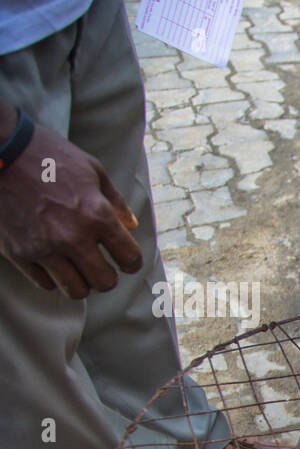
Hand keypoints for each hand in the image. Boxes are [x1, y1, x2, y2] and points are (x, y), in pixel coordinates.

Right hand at [0, 111, 142, 297]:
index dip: (132, 262)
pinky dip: (52, 276)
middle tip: (100, 265)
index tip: (125, 259)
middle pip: (105, 283)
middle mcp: (73, 237)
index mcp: (97, 216)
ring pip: (76, 291)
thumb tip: (131, 225)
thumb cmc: (48, 156)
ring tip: (76, 266)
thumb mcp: (92, 170)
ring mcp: (44, 248)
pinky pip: (45, 283)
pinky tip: (52, 260)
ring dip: (81, 281)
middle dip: (107, 276)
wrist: (0, 150)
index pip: (130, 259)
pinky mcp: (19, 253)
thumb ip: (115, 201)